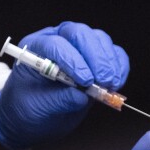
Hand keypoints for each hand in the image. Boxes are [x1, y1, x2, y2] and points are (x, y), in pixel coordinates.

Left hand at [0, 21, 129, 149]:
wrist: (38, 115)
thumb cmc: (29, 108)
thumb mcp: (36, 108)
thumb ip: (57, 101)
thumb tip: (80, 97)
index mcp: (36, 49)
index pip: (55, 43)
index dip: (72, 60)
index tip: (84, 81)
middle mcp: (58, 40)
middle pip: (80, 34)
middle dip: (95, 57)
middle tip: (103, 80)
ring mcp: (80, 47)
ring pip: (100, 40)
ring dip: (109, 62)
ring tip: (110, 84)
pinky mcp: (97, 58)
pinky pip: (115, 52)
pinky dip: (120, 66)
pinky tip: (116, 81)